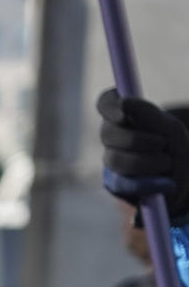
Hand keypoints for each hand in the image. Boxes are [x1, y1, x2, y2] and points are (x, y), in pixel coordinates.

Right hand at [99, 88, 188, 216]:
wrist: (182, 179)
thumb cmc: (173, 147)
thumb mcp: (168, 128)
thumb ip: (148, 115)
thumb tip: (123, 102)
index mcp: (123, 117)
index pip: (105, 103)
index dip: (110, 107)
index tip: (123, 114)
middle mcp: (112, 137)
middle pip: (108, 133)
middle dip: (136, 140)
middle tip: (162, 144)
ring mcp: (111, 160)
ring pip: (116, 159)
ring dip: (147, 162)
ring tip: (168, 164)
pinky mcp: (115, 184)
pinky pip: (124, 183)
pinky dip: (147, 183)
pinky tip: (166, 184)